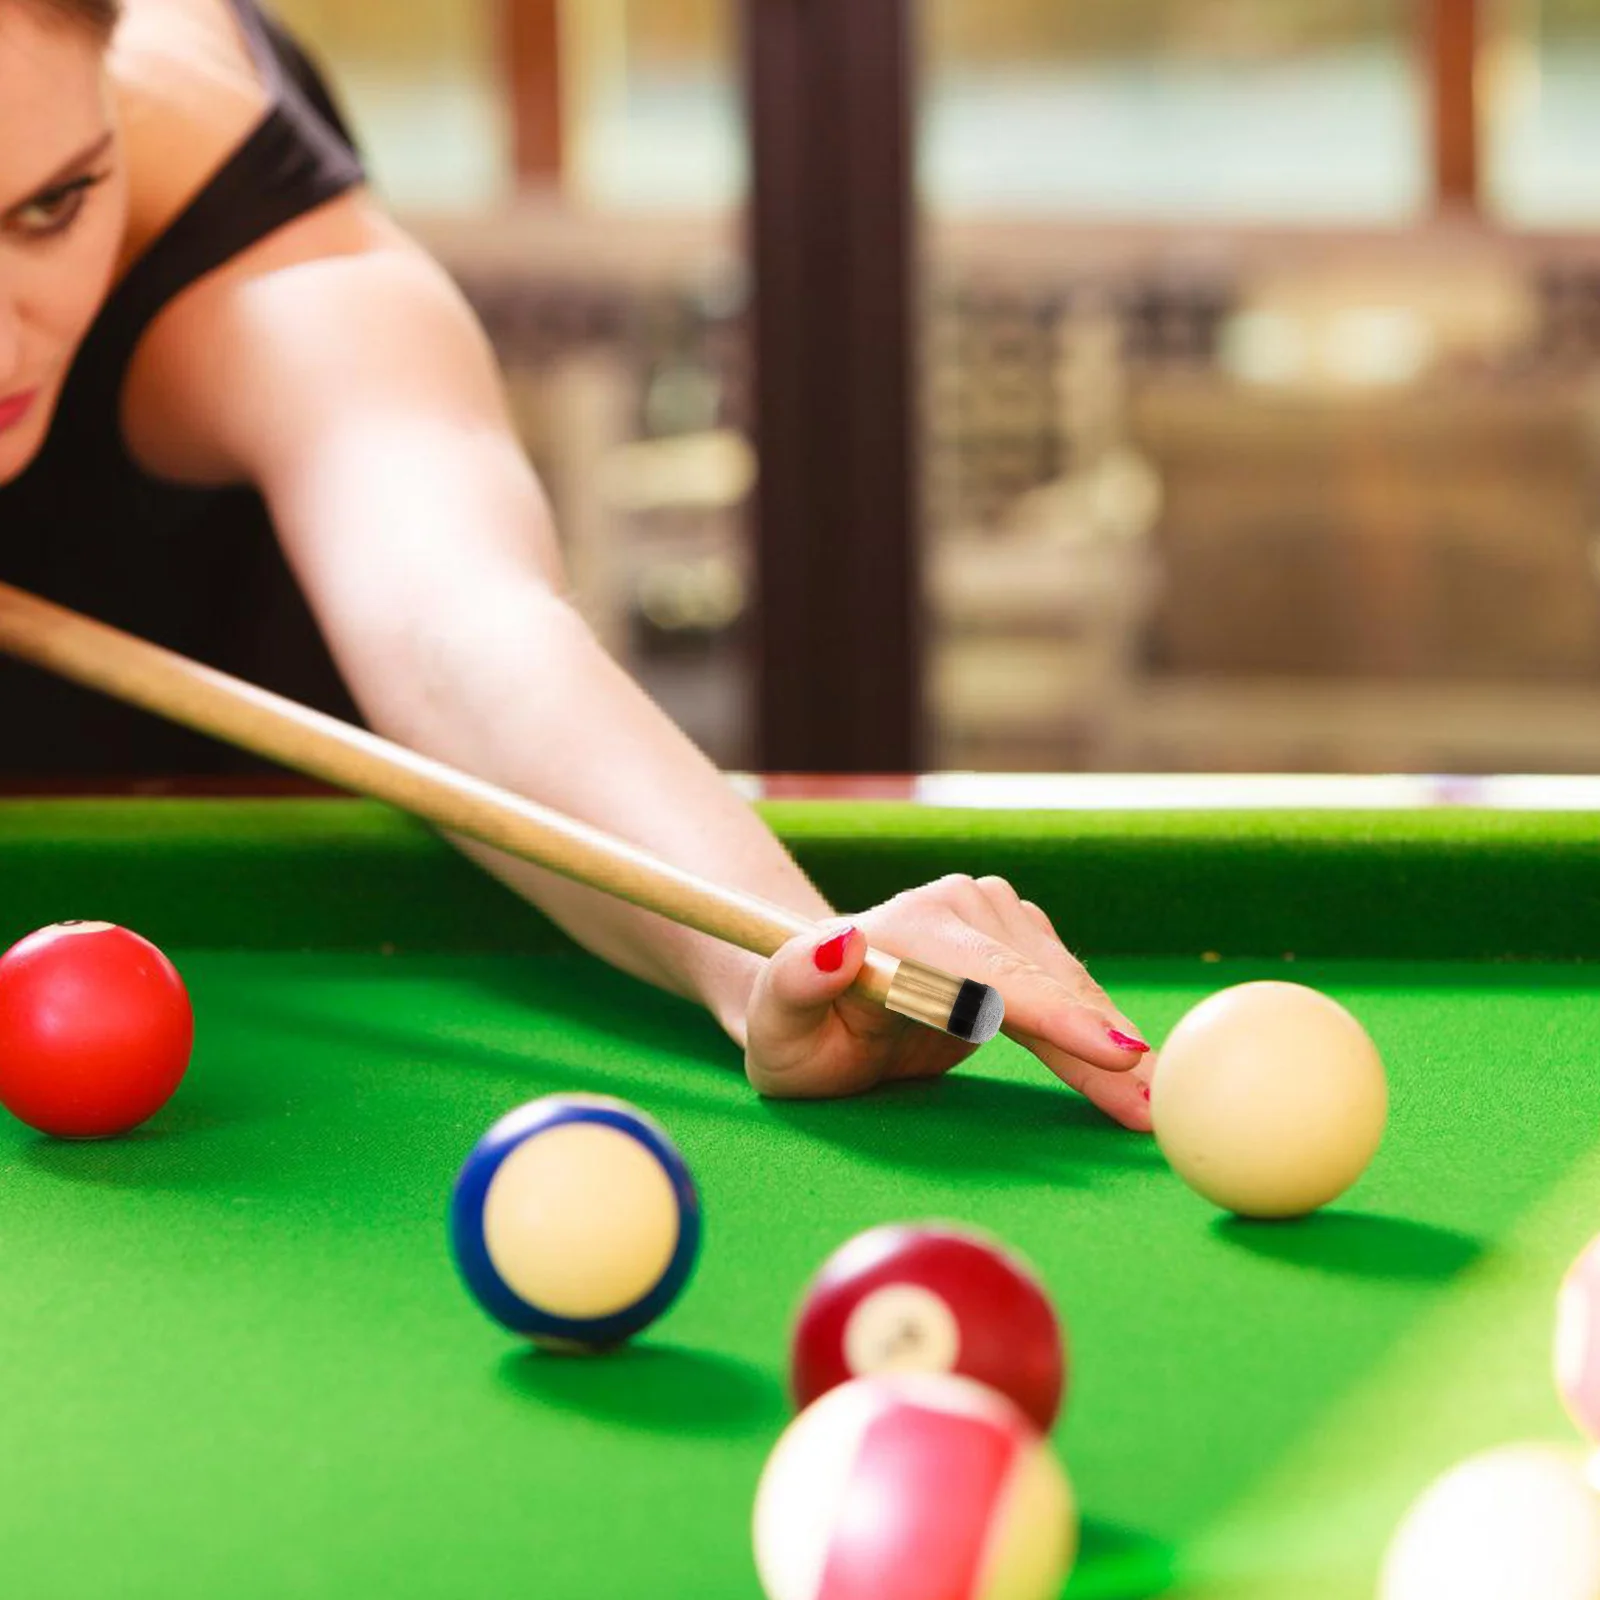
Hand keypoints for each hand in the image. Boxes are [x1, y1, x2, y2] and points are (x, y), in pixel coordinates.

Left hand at [742, 874, 1152, 1129]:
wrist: (818, 1009)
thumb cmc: (796, 1032)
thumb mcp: (777, 1026)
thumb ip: (796, 983)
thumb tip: (839, 942)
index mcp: (903, 928)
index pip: (992, 974)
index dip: (1058, 1015)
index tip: (1117, 1053)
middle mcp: (954, 905)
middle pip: (1044, 984)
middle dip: (1103, 1050)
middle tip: (1154, 1112)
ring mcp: (990, 913)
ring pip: (1066, 987)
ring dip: (1112, 1046)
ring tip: (1153, 1105)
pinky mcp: (1015, 935)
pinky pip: (1067, 990)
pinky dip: (1097, 1034)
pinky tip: (1129, 1073)